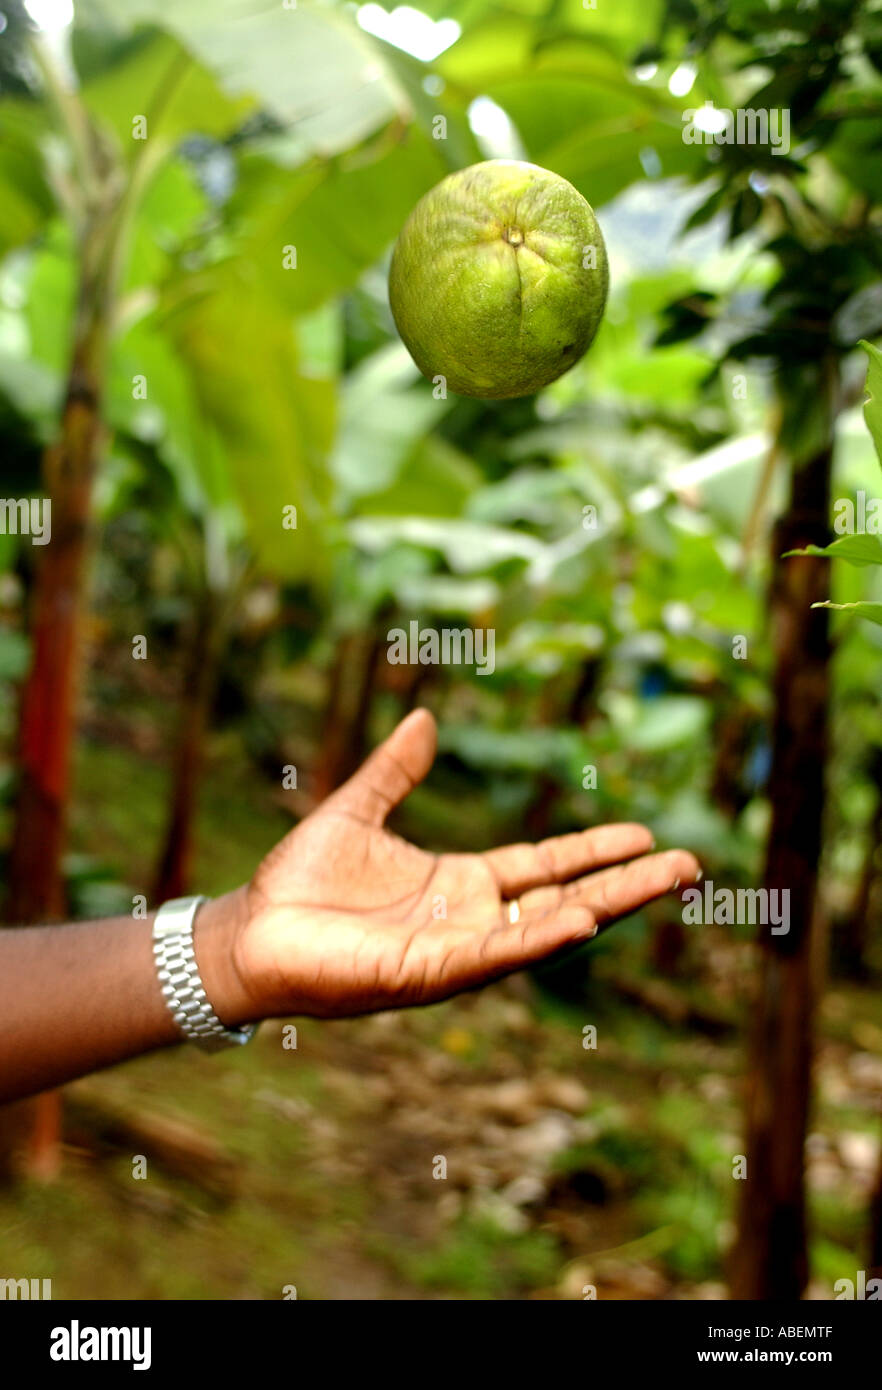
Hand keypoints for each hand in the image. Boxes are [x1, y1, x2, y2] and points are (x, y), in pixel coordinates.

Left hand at [200, 710, 700, 1022]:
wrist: (250, 932)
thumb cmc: (299, 882)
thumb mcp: (357, 810)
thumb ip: (395, 770)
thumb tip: (422, 717)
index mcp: (460, 883)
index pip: (544, 865)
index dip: (592, 850)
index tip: (642, 833)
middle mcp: (469, 919)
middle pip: (565, 897)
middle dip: (626, 884)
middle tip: (689, 865)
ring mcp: (455, 950)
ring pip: (543, 929)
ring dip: (601, 907)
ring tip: (660, 882)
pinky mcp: (427, 971)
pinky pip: (493, 955)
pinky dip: (537, 938)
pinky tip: (580, 919)